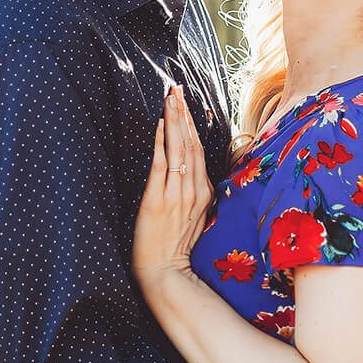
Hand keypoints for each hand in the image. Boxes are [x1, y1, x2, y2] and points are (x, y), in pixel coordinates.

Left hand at [132, 85, 213, 285]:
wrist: (165, 274)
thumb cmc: (175, 248)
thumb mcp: (194, 217)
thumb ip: (195, 194)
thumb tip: (191, 173)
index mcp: (204, 193)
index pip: (200, 150)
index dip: (192, 124)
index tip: (186, 102)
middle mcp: (194, 190)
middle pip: (191, 143)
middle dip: (183, 113)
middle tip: (176, 88)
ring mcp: (176, 194)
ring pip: (179, 149)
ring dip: (174, 120)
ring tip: (170, 97)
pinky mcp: (157, 200)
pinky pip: (161, 164)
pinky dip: (161, 142)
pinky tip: (159, 124)